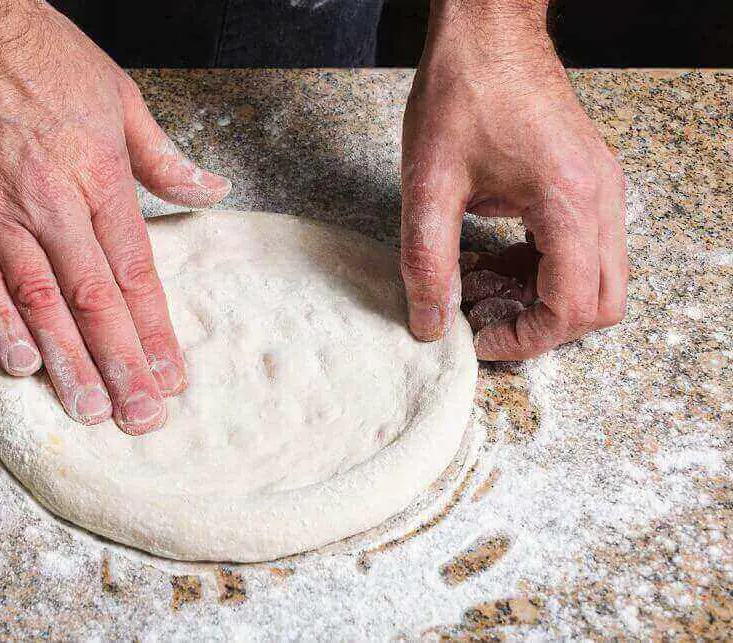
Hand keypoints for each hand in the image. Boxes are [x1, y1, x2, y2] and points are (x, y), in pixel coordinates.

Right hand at [0, 0, 230, 431]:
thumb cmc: (41, 54)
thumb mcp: (120, 96)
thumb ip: (164, 157)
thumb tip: (213, 190)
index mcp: (99, 176)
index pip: (135, 272)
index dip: (154, 331)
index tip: (171, 375)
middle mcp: (51, 200)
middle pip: (93, 299)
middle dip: (120, 365)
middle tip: (140, 417)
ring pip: (38, 300)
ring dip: (67, 360)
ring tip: (91, 409)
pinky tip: (21, 365)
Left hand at [399, 0, 626, 359]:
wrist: (486, 30)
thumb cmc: (462, 91)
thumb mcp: (430, 183)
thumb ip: (427, 260)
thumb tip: (429, 323)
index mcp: (569, 201)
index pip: (572, 306)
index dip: (527, 338)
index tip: (480, 337)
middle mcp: (601, 197)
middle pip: (601, 301)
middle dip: (543, 324)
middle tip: (486, 317)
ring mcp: (601, 187)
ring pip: (595, 277)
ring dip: (541, 294)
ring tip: (479, 281)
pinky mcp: (588, 180)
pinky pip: (583, 247)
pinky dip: (543, 265)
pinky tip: (492, 253)